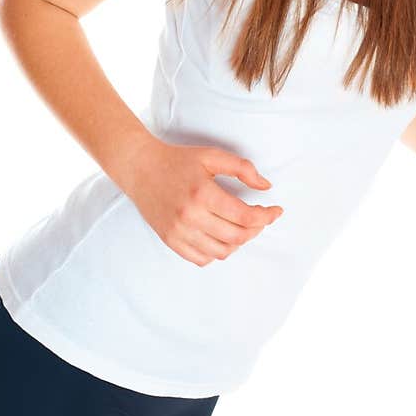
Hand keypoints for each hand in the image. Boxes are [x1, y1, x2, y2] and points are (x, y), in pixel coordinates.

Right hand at [125, 136, 283, 266]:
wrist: (140, 168)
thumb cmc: (177, 160)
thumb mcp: (211, 156)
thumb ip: (242, 168)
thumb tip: (266, 186)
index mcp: (203, 194)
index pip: (245, 216)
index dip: (267, 216)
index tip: (275, 211)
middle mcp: (190, 217)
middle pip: (237, 237)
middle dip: (257, 229)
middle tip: (260, 218)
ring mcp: (178, 232)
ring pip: (222, 252)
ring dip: (239, 242)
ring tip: (241, 227)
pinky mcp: (170, 241)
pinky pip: (202, 259)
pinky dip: (217, 252)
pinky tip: (221, 236)